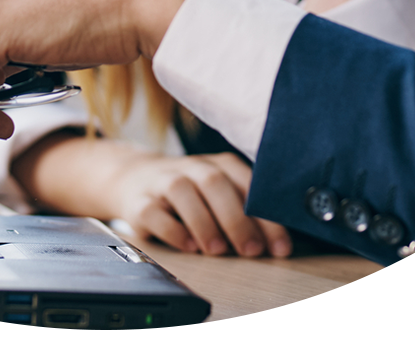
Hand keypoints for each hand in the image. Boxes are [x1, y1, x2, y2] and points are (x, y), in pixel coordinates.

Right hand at [111, 150, 291, 258]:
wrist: (134, 178)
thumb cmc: (191, 193)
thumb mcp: (220, 194)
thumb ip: (246, 211)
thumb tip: (279, 244)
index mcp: (218, 165)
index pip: (247, 183)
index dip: (265, 215)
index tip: (280, 246)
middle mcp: (191, 168)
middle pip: (214, 182)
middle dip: (236, 218)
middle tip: (251, 250)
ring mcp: (162, 181)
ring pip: (181, 191)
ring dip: (203, 221)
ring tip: (218, 250)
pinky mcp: (139, 201)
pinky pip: (152, 211)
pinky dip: (172, 230)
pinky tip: (188, 246)